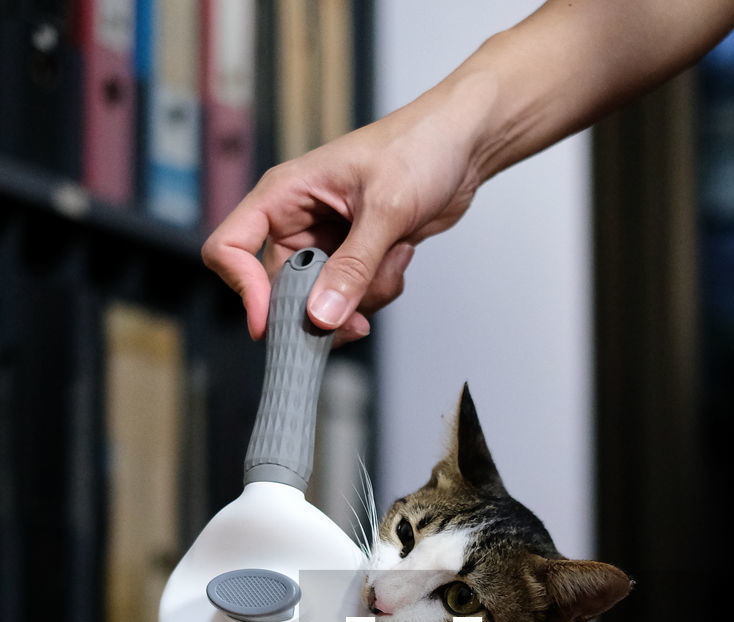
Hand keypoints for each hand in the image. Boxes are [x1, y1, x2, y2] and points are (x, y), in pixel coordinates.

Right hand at [202, 101, 480, 343]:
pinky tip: (400, 255)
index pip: (231, 248)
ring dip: (363, 296)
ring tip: (393, 257)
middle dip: (321, 308)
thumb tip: (321, 317)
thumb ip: (353, 267)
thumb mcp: (385, 209)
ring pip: (323, 301)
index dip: (244, 290)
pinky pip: (354, 298)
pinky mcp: (354, 259)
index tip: (270, 322)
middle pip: (280, 290)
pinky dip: (379, 290)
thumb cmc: (418, 147)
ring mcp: (327, 243)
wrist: (462, 146)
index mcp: (285, 195)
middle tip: (355, 318)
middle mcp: (298, 221)